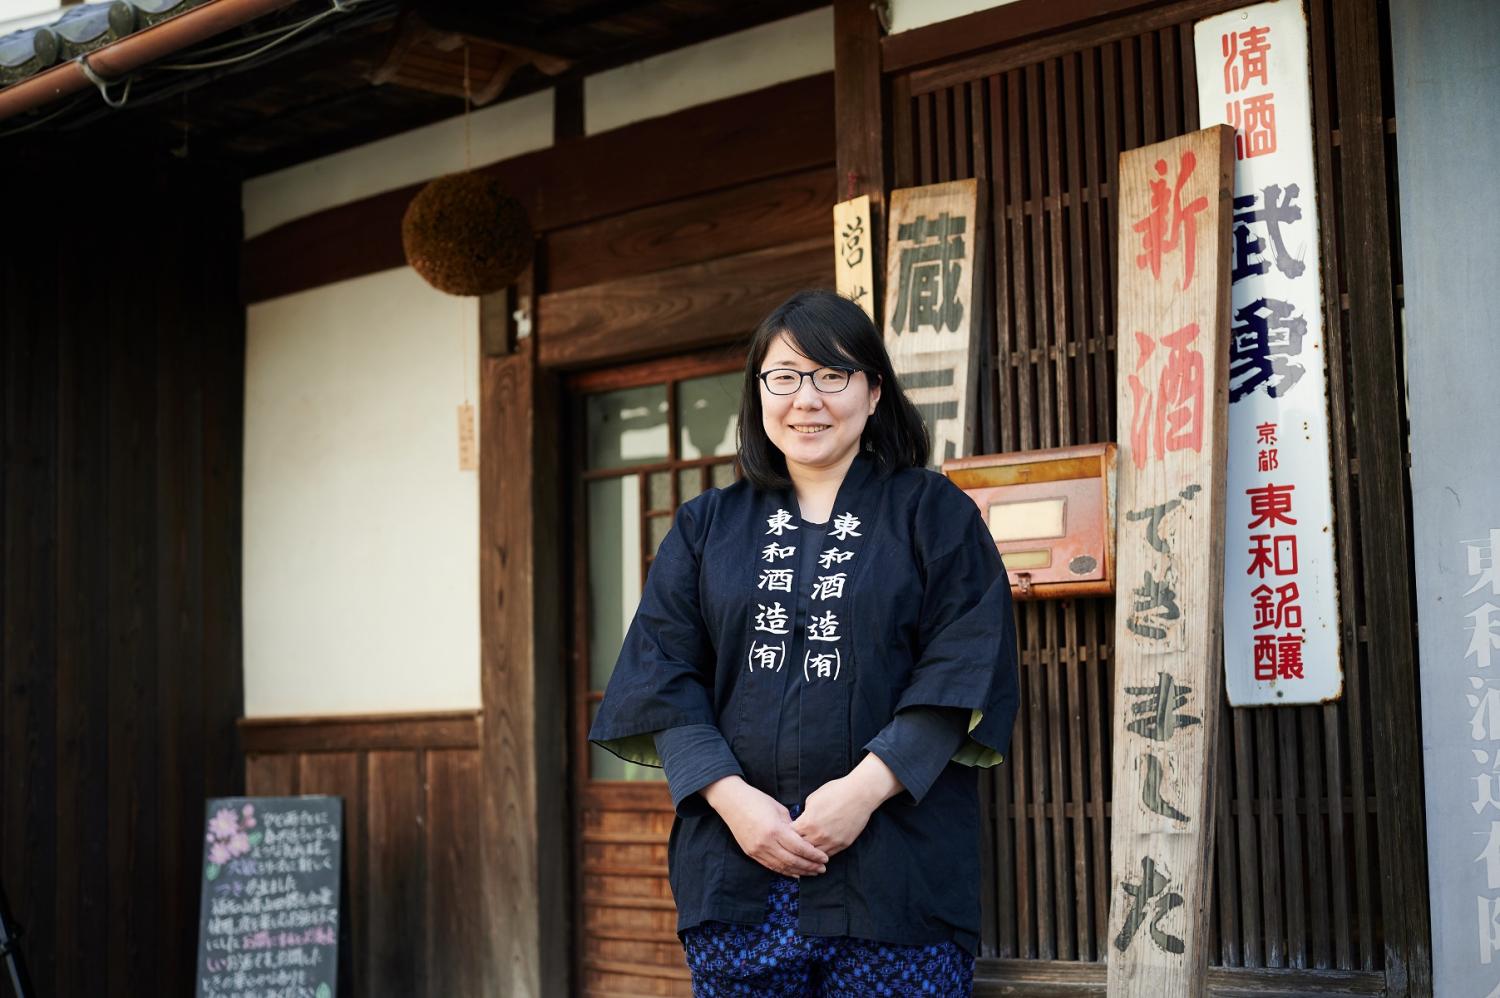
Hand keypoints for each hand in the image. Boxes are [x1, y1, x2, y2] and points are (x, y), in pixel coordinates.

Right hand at [701, 776, 828, 876]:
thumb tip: (803, 837)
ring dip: (799, 872)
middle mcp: (766, 843)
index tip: (825, 858)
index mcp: (775, 829)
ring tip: (812, 873)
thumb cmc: (757, 800)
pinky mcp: (752, 853)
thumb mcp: (778, 809)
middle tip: (822, 869)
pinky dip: (785, 871)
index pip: (799, 847)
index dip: (814, 855)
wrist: (731, 802)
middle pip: (793, 860)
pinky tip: (796, 874)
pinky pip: (771, 866)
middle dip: (810, 866)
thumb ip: (791, 825)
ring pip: (782, 867)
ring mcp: (757, 850)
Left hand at [792, 754, 903, 857]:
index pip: (790, 836)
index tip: (785, 835)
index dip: (786, 835)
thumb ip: (804, 813)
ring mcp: (831, 842)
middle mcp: (818, 835)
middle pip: (800, 848)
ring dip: (808, 854)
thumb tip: (800, 821)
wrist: (859, 794)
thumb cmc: (836, 792)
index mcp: (808, 822)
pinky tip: (817, 854)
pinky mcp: (842, 844)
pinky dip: (821, 855)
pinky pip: (828, 855)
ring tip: (804, 854)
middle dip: (796, 846)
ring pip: (814, 855)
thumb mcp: (812, 799)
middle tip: (792, 846)